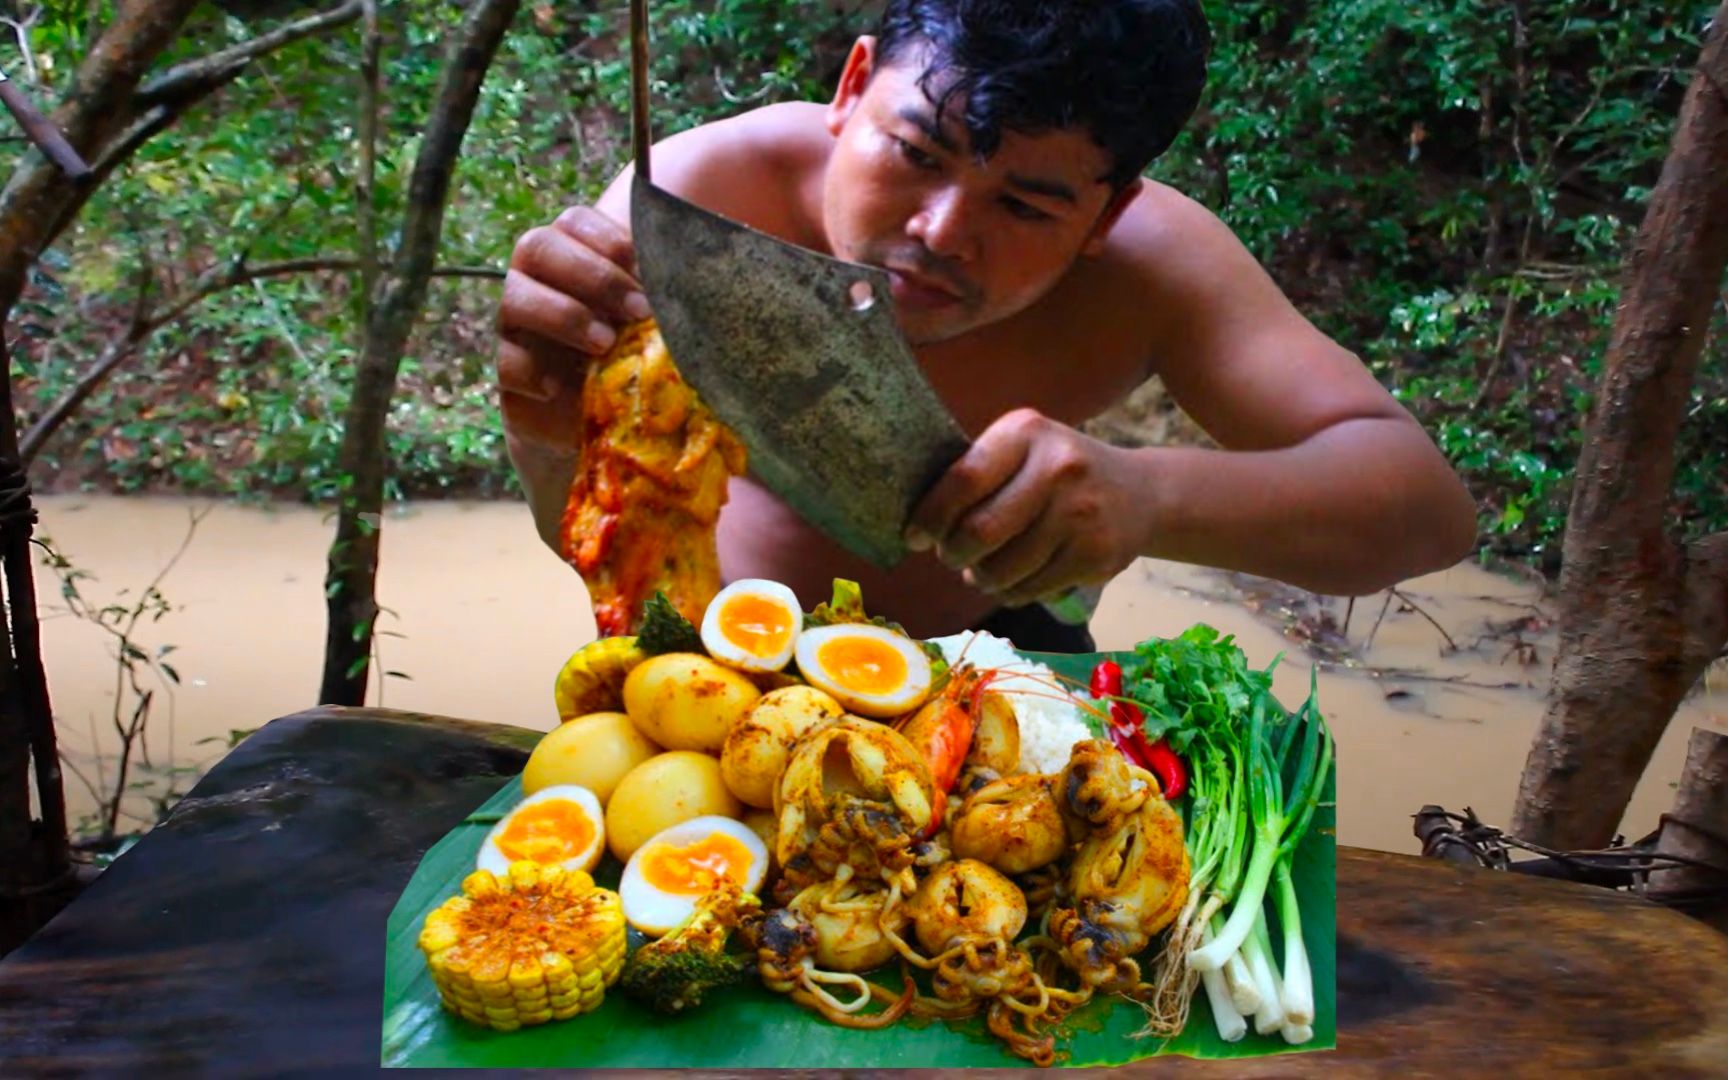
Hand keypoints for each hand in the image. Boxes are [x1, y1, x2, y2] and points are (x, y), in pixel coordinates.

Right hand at [495, 206, 652, 453]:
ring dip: (564, 316)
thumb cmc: (632, 353)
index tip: (645, 271)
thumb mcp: (651, 322)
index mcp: (572, 252)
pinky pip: (506, 362)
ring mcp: (515, 321)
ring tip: (605, 344)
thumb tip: (698, 288)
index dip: (608, 240)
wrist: (600, 418)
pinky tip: (560, 387)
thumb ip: (660, 298)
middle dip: (593, 275)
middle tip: (638, 310)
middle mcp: (536, 278)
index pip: (574, 222)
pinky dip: (533, 372)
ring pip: (515, 298)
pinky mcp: (507, 368)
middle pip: (539, 247)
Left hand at [905, 409, 1152, 607]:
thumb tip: (918, 525)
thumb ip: (976, 475)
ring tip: (984, 570)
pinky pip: (1030, 590)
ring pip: (1002, 570)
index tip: (915, 536)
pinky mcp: (1096, 555)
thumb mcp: (1024, 451)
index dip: (930, 516)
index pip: (963, 479)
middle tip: (951, 556)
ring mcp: (1081, 514)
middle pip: (979, 532)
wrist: (1142, 494)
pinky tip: (1016, 577)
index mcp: (1027, 432)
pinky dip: (1010, 592)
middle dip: (953, 554)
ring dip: (981, 578)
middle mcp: (1058, 468)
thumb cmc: (1060, 472)